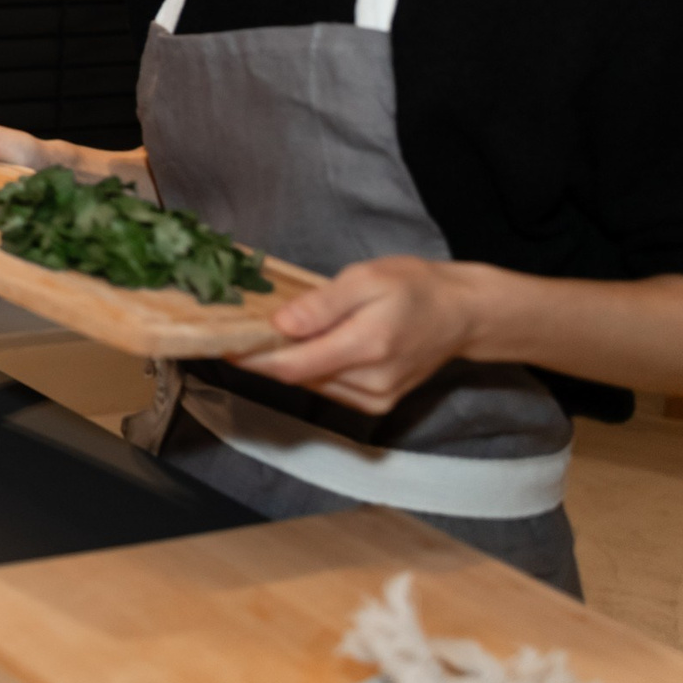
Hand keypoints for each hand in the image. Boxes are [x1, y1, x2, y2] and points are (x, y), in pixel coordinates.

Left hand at [228, 256, 485, 414]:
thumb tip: (280, 324)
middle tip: (237, 331)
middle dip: (263, 357)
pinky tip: (306, 346)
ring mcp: (376, 398)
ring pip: (310, 385)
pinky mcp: (377, 403)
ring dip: (286, 363)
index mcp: (367, 347)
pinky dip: (310, 369)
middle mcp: (371, 382)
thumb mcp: (365, 279)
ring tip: (268, 335)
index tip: (221, 344)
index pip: (291, 366)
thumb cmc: (414, 287)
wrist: (461, 313)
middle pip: (296, 377)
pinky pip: (329, 388)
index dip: (251, 358)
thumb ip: (321, 305)